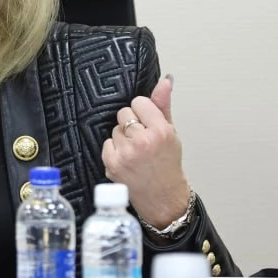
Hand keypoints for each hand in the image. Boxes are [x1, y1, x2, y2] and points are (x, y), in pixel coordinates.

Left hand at [101, 75, 191, 228]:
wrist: (163, 197)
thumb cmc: (167, 164)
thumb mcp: (171, 133)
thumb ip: (163, 105)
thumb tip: (165, 79)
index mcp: (161, 131)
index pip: (139, 102)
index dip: (143, 112)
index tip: (147, 123)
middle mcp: (143, 141)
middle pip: (124, 113)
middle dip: (131, 123)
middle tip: (141, 139)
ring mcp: (126, 154)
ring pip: (114, 129)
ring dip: (122, 138)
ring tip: (135, 151)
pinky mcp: (112, 164)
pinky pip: (107, 143)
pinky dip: (114, 150)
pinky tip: (126, 159)